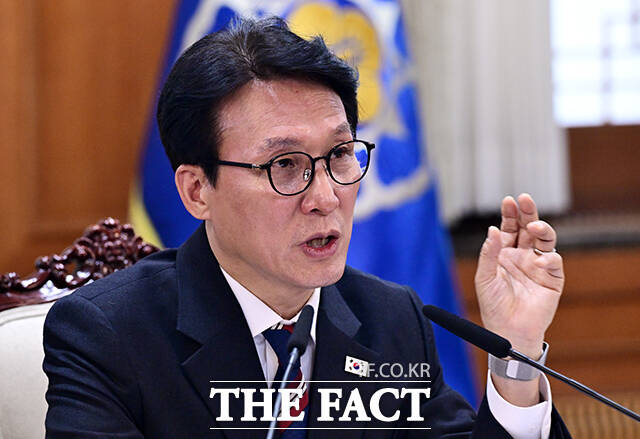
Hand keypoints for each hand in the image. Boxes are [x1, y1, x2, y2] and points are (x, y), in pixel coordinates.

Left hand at [475, 194, 563, 358]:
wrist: (507, 331)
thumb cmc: (494, 305)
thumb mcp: (485, 278)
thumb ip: (489, 254)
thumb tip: (492, 230)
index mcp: (506, 252)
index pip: (510, 227)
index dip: (510, 214)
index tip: (508, 201)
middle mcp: (524, 255)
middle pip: (529, 228)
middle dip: (528, 212)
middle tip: (525, 199)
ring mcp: (538, 266)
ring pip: (545, 240)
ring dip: (542, 229)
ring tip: (534, 226)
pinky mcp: (552, 280)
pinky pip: (554, 264)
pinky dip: (550, 258)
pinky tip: (542, 258)